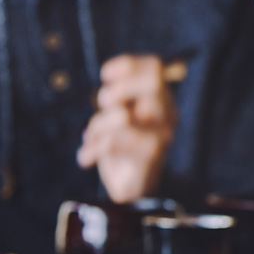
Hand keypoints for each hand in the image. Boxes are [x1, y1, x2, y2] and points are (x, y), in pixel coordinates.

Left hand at [76, 54, 178, 203]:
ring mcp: (161, 136)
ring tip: (91, 140)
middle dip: (120, 89)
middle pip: (152, 83)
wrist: (132, 187)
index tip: (105, 74)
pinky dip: (91, 150)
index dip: (128, 65)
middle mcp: (166, 114)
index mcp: (160, 100)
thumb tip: (109, 73)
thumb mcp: (118, 115)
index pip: (154, 68)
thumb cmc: (122, 146)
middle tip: (106, 103)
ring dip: (96, 127)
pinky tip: (87, 158)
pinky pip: (111, 143)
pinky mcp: (149, 158)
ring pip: (121, 116)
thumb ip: (117, 95)